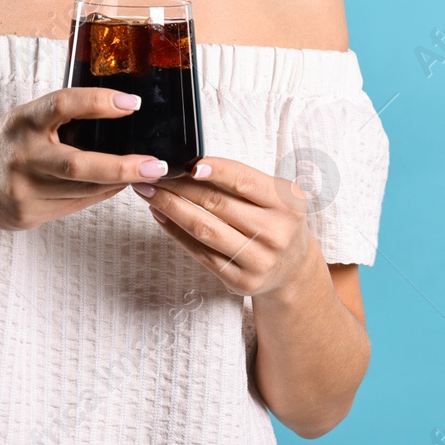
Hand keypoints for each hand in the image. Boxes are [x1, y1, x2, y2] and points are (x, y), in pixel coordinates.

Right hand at [0, 88, 167, 232]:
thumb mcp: (23, 121)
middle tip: (156, 164)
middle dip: (122, 166)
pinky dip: (100, 194)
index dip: (98, 101)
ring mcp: (23, 190)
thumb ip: (58, 119)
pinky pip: (75, 206)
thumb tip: (117, 115)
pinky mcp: (28, 215)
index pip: (61, 104)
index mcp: (22, 121)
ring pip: (83, 189)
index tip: (132, 102)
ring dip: (118, 182)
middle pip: (78, 164)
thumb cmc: (4, 147)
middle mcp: (21, 155)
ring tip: (145, 172)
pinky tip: (115, 186)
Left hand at [133, 156, 319, 298]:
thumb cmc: (277, 222)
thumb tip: (191, 165)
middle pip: (217, 205)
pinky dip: (176, 233)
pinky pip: (201, 254)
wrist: (294, 269)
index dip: (217, 170)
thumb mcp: (276, 197)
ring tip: (150, 192)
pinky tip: (161, 216)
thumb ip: (242, 182)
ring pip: (204, 230)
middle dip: (179, 186)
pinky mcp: (241, 281)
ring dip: (171, 208)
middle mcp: (276, 233)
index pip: (245, 181)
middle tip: (154, 174)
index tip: (189, 164)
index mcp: (287, 204)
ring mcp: (258, 260)